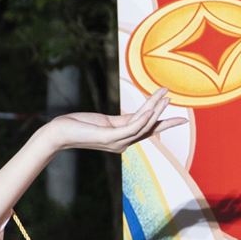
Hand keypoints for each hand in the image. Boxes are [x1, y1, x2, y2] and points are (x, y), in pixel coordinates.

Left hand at [40, 86, 185, 154]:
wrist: (58, 134)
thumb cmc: (77, 126)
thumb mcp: (103, 121)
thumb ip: (120, 120)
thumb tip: (138, 114)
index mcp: (122, 138)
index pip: (148, 129)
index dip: (165, 122)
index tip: (183, 119)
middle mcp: (123, 143)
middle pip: (150, 126)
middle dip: (164, 114)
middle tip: (178, 104)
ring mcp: (117, 142)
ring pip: (143, 124)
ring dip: (155, 109)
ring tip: (165, 96)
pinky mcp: (110, 137)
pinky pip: (132, 127)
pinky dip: (143, 118)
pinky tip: (151, 109)